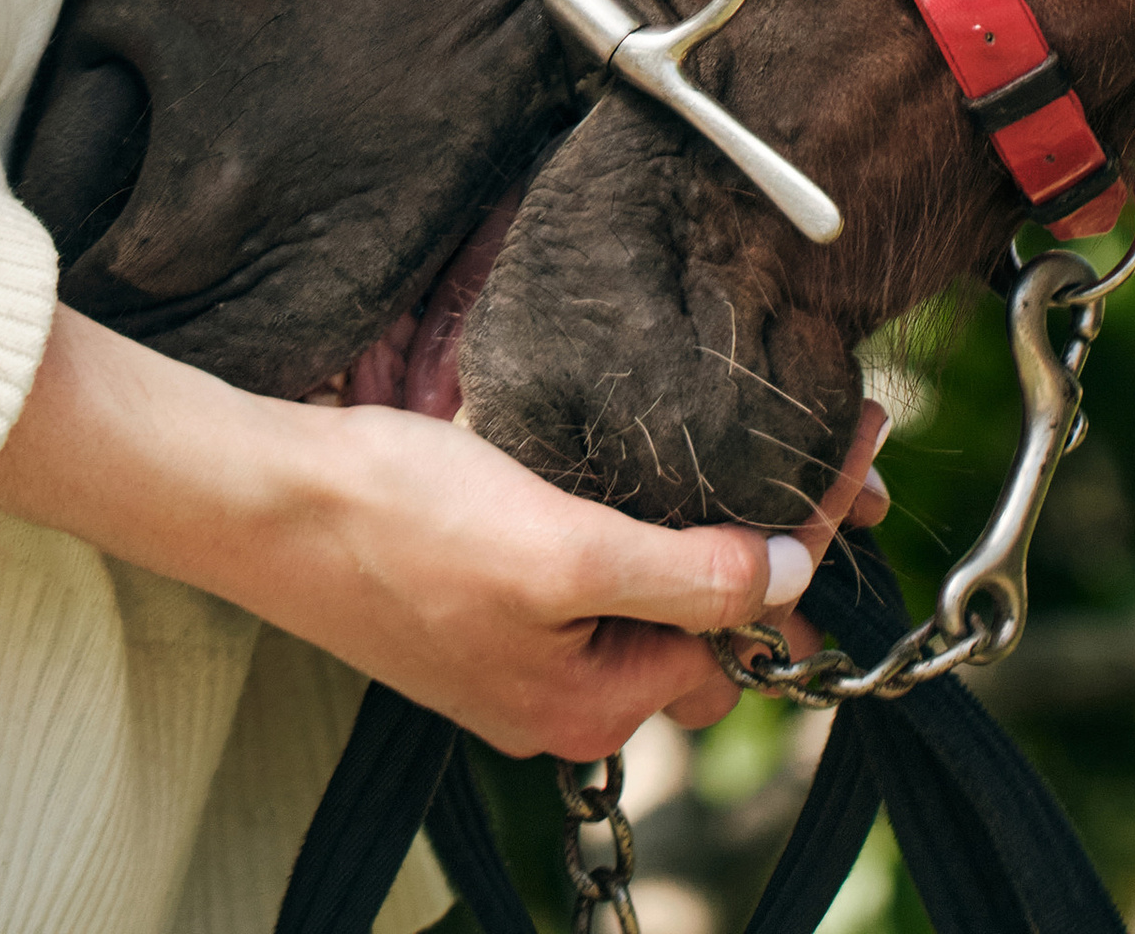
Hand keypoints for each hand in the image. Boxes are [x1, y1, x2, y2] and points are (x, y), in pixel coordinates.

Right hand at [0, 306, 888, 757]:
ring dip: (710, 513)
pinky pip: (599, 557)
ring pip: (656, 582)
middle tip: (833, 434)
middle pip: (709, 614)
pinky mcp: (492, 587)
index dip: (812, 527)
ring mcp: (526, 642)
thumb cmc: (400, 525)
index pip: (743, 621)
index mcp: (590, 702)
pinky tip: (660, 449)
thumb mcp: (561, 555)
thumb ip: (681, 574)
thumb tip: (788, 578)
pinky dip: (643, 507)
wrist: (268, 495)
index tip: (866, 440)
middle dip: (774, 531)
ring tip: (767, 431)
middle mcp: (566, 689)